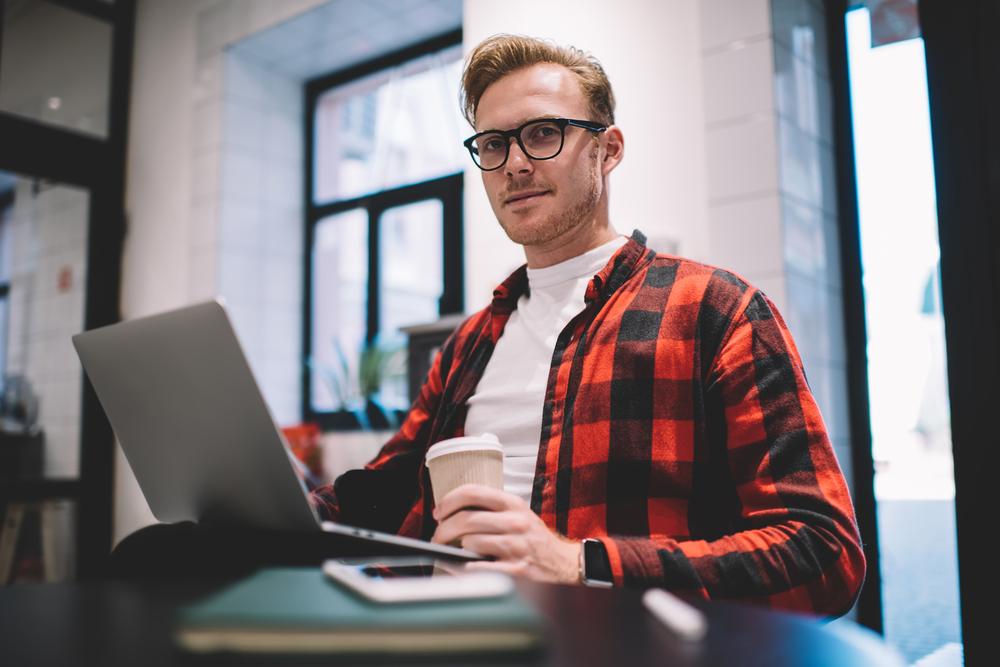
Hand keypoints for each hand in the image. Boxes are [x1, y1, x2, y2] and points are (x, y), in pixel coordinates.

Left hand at [430, 484, 580, 583]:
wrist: (564, 564)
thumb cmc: (533, 540)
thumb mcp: (517, 514)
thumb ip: (489, 510)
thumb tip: (450, 514)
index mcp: (513, 504)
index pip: (472, 492)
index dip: (448, 501)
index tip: (438, 512)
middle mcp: (516, 522)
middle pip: (465, 519)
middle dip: (443, 529)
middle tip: (437, 537)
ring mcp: (517, 546)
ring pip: (470, 542)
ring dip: (457, 549)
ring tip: (456, 552)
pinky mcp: (516, 571)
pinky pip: (478, 568)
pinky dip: (463, 568)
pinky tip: (461, 567)